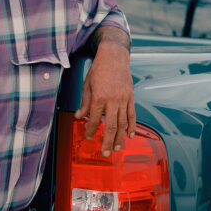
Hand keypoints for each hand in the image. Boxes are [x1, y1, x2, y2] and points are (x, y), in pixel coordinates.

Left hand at [74, 38, 135, 155]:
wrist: (114, 57)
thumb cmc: (98, 70)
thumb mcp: (86, 86)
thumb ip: (84, 103)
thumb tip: (78, 117)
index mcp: (99, 97)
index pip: (93, 119)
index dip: (90, 130)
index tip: (88, 137)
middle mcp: (112, 100)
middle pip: (110, 126)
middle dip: (107, 141)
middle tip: (106, 153)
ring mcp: (123, 99)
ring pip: (123, 123)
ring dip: (120, 138)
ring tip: (117, 148)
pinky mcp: (131, 97)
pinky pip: (132, 115)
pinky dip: (131, 126)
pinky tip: (129, 136)